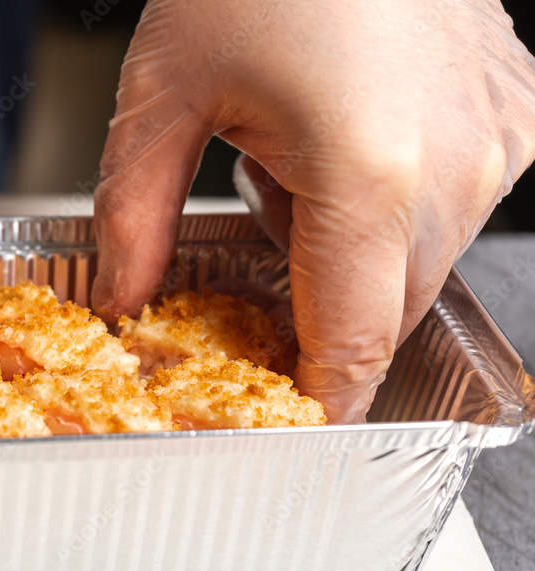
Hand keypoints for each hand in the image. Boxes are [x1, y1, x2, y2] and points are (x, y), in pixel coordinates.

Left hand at [91, 0, 534, 421]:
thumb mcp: (163, 93)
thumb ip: (137, 211)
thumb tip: (127, 295)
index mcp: (369, 177)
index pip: (354, 341)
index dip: (325, 397)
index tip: (295, 424)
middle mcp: (455, 168)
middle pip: (387, 307)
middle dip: (321, 312)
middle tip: (254, 266)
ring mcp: (498, 139)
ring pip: (420, 258)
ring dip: (350, 249)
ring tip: (288, 164)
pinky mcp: (513, 112)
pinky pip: (451, 203)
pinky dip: (391, 205)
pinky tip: (340, 142)